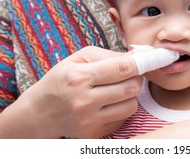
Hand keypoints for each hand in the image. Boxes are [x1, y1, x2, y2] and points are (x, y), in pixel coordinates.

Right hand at [5, 46, 141, 137]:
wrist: (39, 113)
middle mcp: (84, 101)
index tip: (150, 58)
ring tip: (117, 88)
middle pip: (132, 87)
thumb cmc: (60, 80)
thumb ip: (107, 55)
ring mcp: (89, 121)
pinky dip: (121, 108)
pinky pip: (123, 119)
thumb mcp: (77, 59)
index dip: (142, 62)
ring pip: (132, 105)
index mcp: (79, 77)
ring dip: (130, 94)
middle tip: (129, 73)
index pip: (123, 68)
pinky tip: (109, 103)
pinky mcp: (93, 134)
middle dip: (136, 77)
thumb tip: (137, 56)